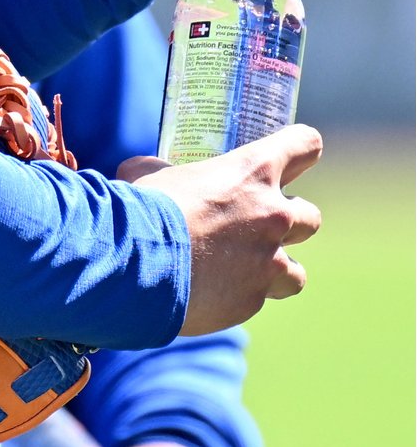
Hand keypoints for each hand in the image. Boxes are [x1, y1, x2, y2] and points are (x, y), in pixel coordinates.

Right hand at [117, 125, 321, 334]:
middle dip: (290, 222)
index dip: (301, 148)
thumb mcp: (150, 173)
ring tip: (246, 271)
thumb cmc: (144, 208)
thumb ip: (159, 169)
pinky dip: (239, 296)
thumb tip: (144, 170)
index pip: (305, 145)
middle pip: (311, 217)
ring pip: (296, 273)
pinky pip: (256, 299)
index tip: (294, 155)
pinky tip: (212, 294)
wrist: (136, 263)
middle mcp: (272, 217)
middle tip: (260, 224)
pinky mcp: (251, 301)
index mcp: (253, 172)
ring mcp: (266, 263)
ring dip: (275, 270)